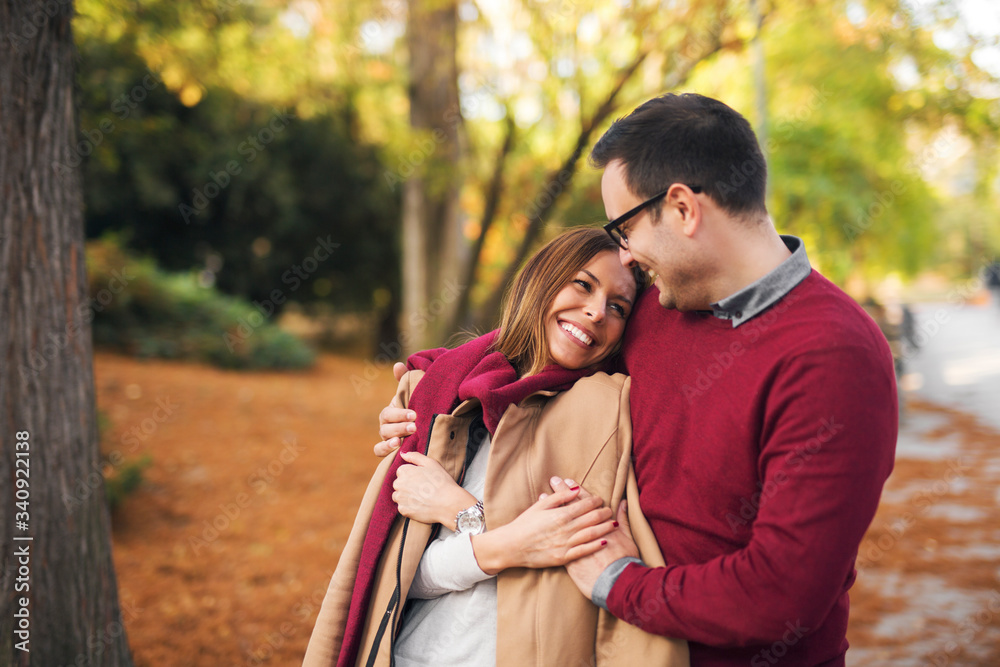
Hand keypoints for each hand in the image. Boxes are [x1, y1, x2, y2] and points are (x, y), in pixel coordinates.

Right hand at [375, 363, 416, 456]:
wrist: (426, 427)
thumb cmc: (418, 408)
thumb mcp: (413, 394)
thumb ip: (405, 380)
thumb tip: (398, 365)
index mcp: (391, 413)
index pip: (389, 414)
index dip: (399, 414)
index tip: (414, 415)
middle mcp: (386, 426)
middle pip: (385, 428)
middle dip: (399, 427)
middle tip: (414, 427)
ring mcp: (387, 440)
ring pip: (382, 441)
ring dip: (390, 442)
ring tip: (401, 441)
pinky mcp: (391, 451)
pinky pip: (380, 452)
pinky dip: (385, 451)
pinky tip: (397, 450)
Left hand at [392, 451, 475, 525]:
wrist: (449, 503)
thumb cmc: (441, 481)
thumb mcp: (431, 463)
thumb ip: (414, 456)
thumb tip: (402, 454)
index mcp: (404, 471)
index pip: (402, 472)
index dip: (413, 475)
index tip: (423, 479)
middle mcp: (399, 484)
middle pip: (399, 484)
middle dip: (407, 486)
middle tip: (423, 489)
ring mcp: (400, 498)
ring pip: (399, 496)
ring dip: (406, 497)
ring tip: (421, 497)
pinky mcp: (403, 510)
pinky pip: (403, 508)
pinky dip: (410, 507)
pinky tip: (420, 505)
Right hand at [471, 478, 615, 573]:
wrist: (511, 546)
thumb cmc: (524, 524)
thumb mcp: (539, 506)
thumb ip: (559, 497)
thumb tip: (574, 488)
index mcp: (560, 515)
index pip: (584, 505)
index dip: (595, 501)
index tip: (601, 499)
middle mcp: (565, 529)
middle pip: (591, 519)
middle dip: (604, 513)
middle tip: (611, 510)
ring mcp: (565, 544)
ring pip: (591, 534)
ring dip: (605, 528)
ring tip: (614, 523)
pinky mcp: (563, 557)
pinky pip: (584, 551)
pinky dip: (596, 546)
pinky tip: (605, 542)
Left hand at [552, 476, 637, 598]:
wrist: (616, 582)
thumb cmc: (623, 560)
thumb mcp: (627, 537)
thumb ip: (623, 519)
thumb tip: (623, 503)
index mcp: (597, 524)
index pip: (584, 502)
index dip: (577, 491)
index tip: (569, 480)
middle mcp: (582, 531)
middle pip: (570, 507)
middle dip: (562, 492)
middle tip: (555, 480)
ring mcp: (571, 543)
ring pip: (559, 520)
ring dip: (552, 507)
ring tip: (543, 494)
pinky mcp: (565, 556)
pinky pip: (552, 535)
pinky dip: (548, 526)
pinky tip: (541, 519)